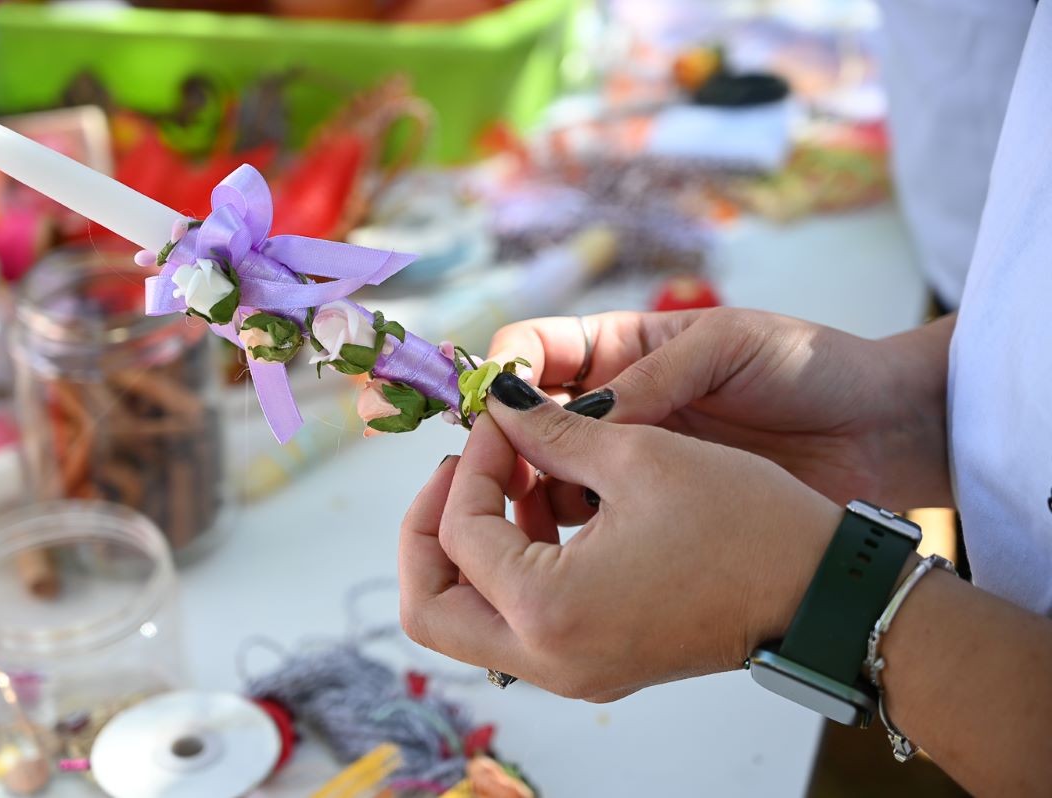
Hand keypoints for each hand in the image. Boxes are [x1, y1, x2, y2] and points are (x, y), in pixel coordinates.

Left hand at [399, 374, 841, 699]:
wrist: (824, 593)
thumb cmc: (747, 524)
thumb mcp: (640, 456)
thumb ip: (550, 429)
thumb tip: (497, 402)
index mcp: (549, 608)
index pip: (459, 532)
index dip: (470, 463)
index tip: (499, 421)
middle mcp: (548, 658)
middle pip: (428, 609)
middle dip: (427, 531)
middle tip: (457, 473)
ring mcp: (571, 671)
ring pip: (465, 623)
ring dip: (467, 550)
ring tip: (510, 482)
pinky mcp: (594, 665)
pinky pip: (514, 627)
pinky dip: (507, 571)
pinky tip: (547, 514)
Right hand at [489, 308, 951, 521]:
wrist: (882, 431)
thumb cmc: (811, 367)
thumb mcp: (728, 347)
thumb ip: (649, 380)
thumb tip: (563, 418)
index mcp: (628, 348)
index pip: (537, 349)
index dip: (504, 371)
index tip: (488, 403)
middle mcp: (618, 403)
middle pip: (528, 419)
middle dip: (501, 439)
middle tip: (485, 470)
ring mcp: (634, 460)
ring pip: (550, 472)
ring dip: (532, 487)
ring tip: (537, 508)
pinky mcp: (656, 510)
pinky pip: (592, 516)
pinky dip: (572, 526)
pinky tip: (575, 539)